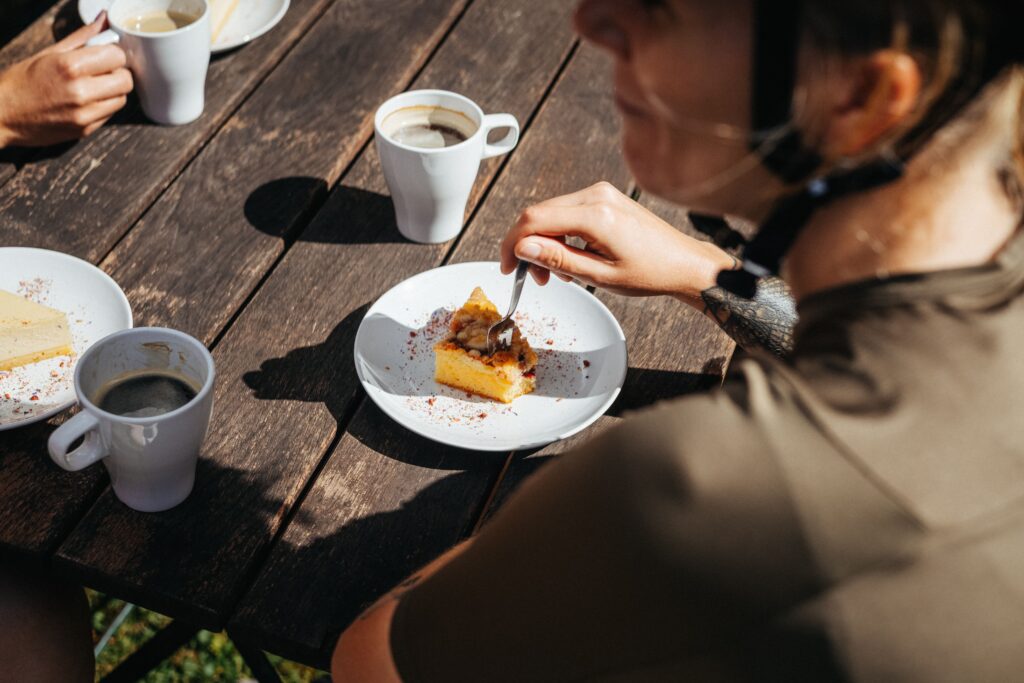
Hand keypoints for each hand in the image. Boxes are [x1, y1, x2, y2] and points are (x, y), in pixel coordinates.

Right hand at [0, 14, 132, 147]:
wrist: (3, 115)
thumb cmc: (22, 82)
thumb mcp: (50, 53)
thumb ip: (82, 38)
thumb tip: (104, 21)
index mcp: (71, 67)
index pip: (117, 56)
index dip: (113, 53)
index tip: (104, 54)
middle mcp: (80, 92)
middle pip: (126, 80)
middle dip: (118, 72)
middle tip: (102, 71)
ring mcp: (84, 115)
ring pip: (122, 99)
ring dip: (113, 91)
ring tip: (93, 86)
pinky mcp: (85, 130)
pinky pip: (110, 115)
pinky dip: (104, 106)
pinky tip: (86, 101)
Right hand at [500, 182, 735, 302]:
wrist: (683, 263)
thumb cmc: (651, 272)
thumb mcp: (600, 276)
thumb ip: (558, 259)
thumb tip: (522, 248)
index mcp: (596, 215)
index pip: (535, 219)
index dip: (513, 243)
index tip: (508, 267)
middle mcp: (596, 195)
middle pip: (539, 213)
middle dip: (528, 246)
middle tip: (534, 278)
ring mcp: (601, 193)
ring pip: (552, 213)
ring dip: (544, 242)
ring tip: (557, 274)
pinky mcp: (604, 197)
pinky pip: (568, 212)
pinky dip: (560, 235)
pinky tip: (570, 258)